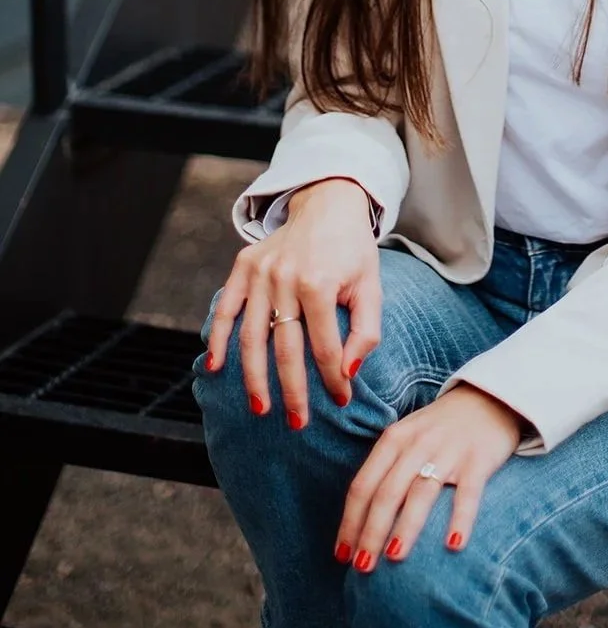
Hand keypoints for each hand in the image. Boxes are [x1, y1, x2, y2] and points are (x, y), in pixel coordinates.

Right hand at [203, 178, 379, 423]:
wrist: (328, 203)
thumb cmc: (352, 251)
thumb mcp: (371, 286)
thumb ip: (366, 331)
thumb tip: (348, 372)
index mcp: (319, 283)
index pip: (324, 347)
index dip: (333, 379)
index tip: (342, 402)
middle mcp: (284, 278)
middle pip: (285, 349)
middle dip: (292, 391)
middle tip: (299, 424)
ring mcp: (260, 272)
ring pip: (251, 337)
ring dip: (253, 378)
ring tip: (261, 409)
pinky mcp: (243, 266)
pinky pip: (225, 308)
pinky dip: (218, 338)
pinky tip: (216, 367)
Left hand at [335, 383, 524, 569]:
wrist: (489, 398)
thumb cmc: (440, 428)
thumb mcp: (407, 436)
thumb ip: (386, 468)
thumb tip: (360, 520)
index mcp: (394, 439)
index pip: (364, 485)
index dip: (350, 521)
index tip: (341, 555)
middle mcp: (417, 444)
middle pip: (387, 493)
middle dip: (371, 532)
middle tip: (362, 568)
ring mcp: (448, 451)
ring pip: (421, 493)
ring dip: (405, 528)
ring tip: (393, 558)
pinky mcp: (478, 459)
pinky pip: (467, 493)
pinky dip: (460, 518)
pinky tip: (453, 545)